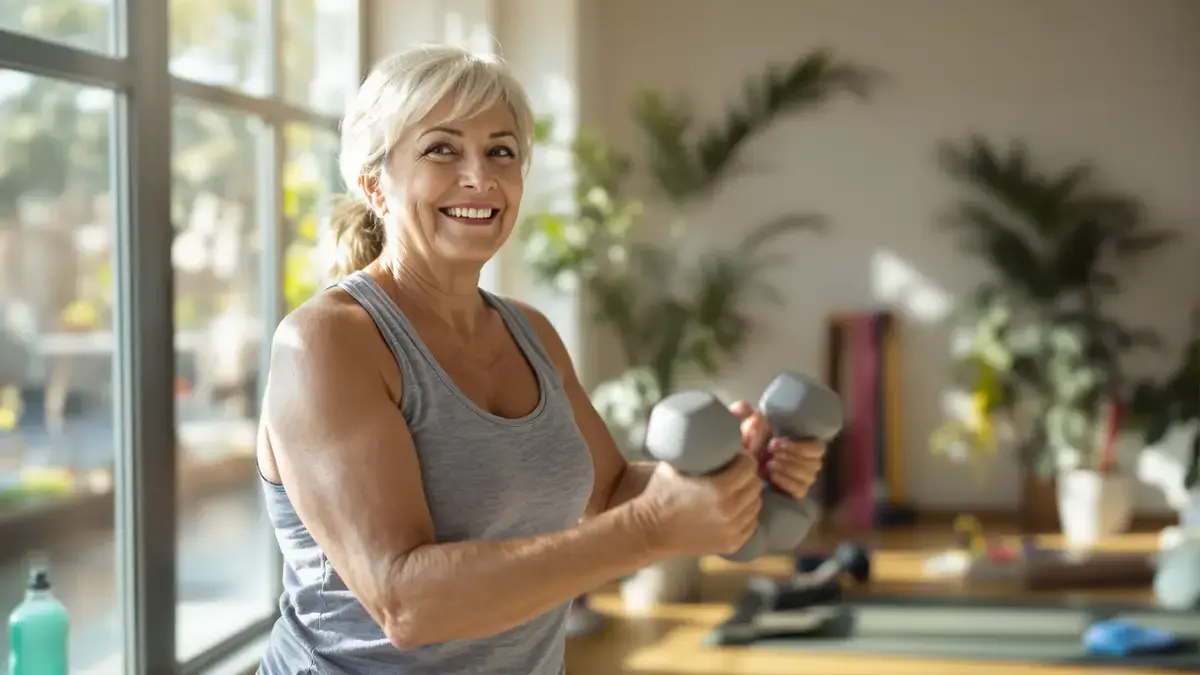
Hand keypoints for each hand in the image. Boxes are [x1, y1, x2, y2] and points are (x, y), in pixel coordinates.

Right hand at [639, 453, 761, 556]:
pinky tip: (735, 508)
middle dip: (748, 475)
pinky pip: (751, 523)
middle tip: (736, 472)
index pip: (749, 466)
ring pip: (756, 505)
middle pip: (755, 485)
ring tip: (735, 489)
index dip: (744, 458)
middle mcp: (729, 510)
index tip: (736, 457)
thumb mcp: (674, 464)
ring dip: (748, 494)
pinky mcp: (731, 543)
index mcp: (719, 489)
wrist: (649, 530)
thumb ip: (694, 450)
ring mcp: (731, 529)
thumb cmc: (659, 493)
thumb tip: (708, 430)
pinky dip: (746, 514)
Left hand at [730, 401, 825, 499]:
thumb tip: (741, 406)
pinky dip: (787, 483)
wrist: (743, 470)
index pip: (817, 447)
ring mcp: (803, 478)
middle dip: (792, 457)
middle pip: (815, 462)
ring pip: (808, 476)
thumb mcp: (747, 429)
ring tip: (769, 465)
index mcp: (803, 442)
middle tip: (771, 454)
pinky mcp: (796, 492)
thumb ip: (745, 415)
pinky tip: (773, 477)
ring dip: (789, 469)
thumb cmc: (752, 444)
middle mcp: (808, 461)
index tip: (775, 443)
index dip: (800, 446)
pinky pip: (801, 490)